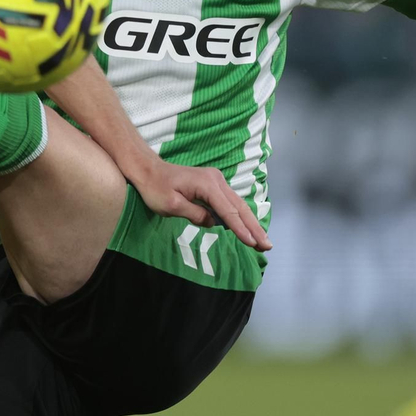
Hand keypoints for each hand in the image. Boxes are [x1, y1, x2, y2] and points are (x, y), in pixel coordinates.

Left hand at [126, 158, 271, 251]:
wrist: (148, 170)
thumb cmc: (155, 188)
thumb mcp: (171, 205)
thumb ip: (195, 214)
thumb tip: (214, 223)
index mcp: (207, 184)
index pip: (228, 211)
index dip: (240, 229)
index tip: (253, 243)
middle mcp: (216, 180)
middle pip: (239, 207)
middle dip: (254, 228)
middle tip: (267, 246)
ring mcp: (216, 181)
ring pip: (238, 205)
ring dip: (250, 223)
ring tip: (262, 241)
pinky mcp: (213, 185)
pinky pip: (230, 203)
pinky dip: (240, 216)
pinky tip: (248, 228)